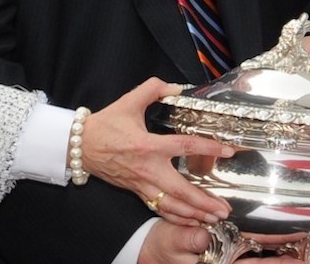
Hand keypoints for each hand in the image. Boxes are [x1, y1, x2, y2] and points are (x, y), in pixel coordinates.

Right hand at [82, 78, 232, 225]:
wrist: (81, 146)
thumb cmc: (105, 125)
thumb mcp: (128, 101)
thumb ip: (153, 89)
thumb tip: (176, 87)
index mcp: (149, 145)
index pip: (186, 147)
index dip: (209, 148)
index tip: (228, 151)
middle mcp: (148, 169)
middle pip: (181, 190)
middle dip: (204, 201)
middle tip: (223, 208)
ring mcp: (142, 183)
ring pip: (171, 205)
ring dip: (194, 214)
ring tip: (213, 219)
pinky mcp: (137, 191)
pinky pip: (159, 208)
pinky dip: (176, 217)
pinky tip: (190, 221)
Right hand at [139, 222, 304, 262]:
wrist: (149, 250)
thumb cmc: (159, 248)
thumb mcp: (170, 242)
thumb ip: (185, 240)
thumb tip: (201, 238)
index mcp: (219, 263)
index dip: (278, 261)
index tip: (300, 257)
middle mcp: (228, 262)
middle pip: (262, 262)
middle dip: (287, 260)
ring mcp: (228, 258)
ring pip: (259, 257)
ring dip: (280, 255)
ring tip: (303, 248)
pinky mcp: (224, 250)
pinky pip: (250, 250)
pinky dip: (265, 247)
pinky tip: (278, 243)